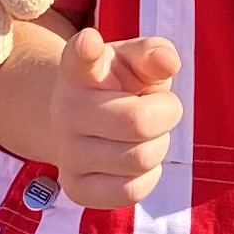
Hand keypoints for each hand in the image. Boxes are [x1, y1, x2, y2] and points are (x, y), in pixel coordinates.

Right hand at [51, 31, 182, 207]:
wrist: (84, 124)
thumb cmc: (120, 85)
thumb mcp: (135, 60)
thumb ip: (154, 54)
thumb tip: (167, 63)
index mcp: (80, 69)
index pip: (79, 57)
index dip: (87, 49)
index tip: (90, 42)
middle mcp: (66, 109)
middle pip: (138, 122)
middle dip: (165, 116)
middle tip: (158, 110)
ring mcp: (66, 152)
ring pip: (140, 159)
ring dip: (158, 147)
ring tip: (143, 135)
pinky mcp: (75, 188)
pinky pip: (131, 192)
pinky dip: (148, 177)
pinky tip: (135, 162)